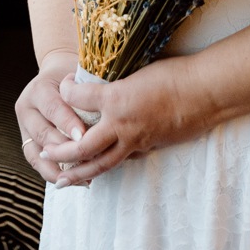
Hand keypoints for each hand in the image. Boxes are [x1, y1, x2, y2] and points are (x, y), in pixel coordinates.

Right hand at [15, 50, 88, 185]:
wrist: (57, 75)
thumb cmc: (75, 76)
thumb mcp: (79, 76)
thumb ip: (87, 90)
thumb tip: (106, 104)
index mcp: (39, 88)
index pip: (53, 108)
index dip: (67, 123)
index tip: (83, 136)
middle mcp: (26, 108)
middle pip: (43, 133)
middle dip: (64, 150)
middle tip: (85, 161)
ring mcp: (23, 127)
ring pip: (36, 153)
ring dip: (58, 167)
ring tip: (81, 177)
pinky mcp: (26, 141)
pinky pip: (36, 162)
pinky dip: (53, 172)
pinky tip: (72, 179)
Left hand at [40, 53, 210, 187]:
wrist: (203, 92)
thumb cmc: (174, 74)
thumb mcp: (138, 69)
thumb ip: (117, 82)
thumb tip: (103, 83)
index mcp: (116, 99)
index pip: (78, 98)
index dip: (66, 91)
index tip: (63, 85)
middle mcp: (121, 124)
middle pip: (82, 146)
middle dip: (62, 152)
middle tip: (47, 153)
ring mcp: (136, 140)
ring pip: (102, 163)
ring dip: (79, 172)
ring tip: (63, 180)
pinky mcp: (149, 146)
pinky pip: (125, 159)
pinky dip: (110, 164)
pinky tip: (104, 165)